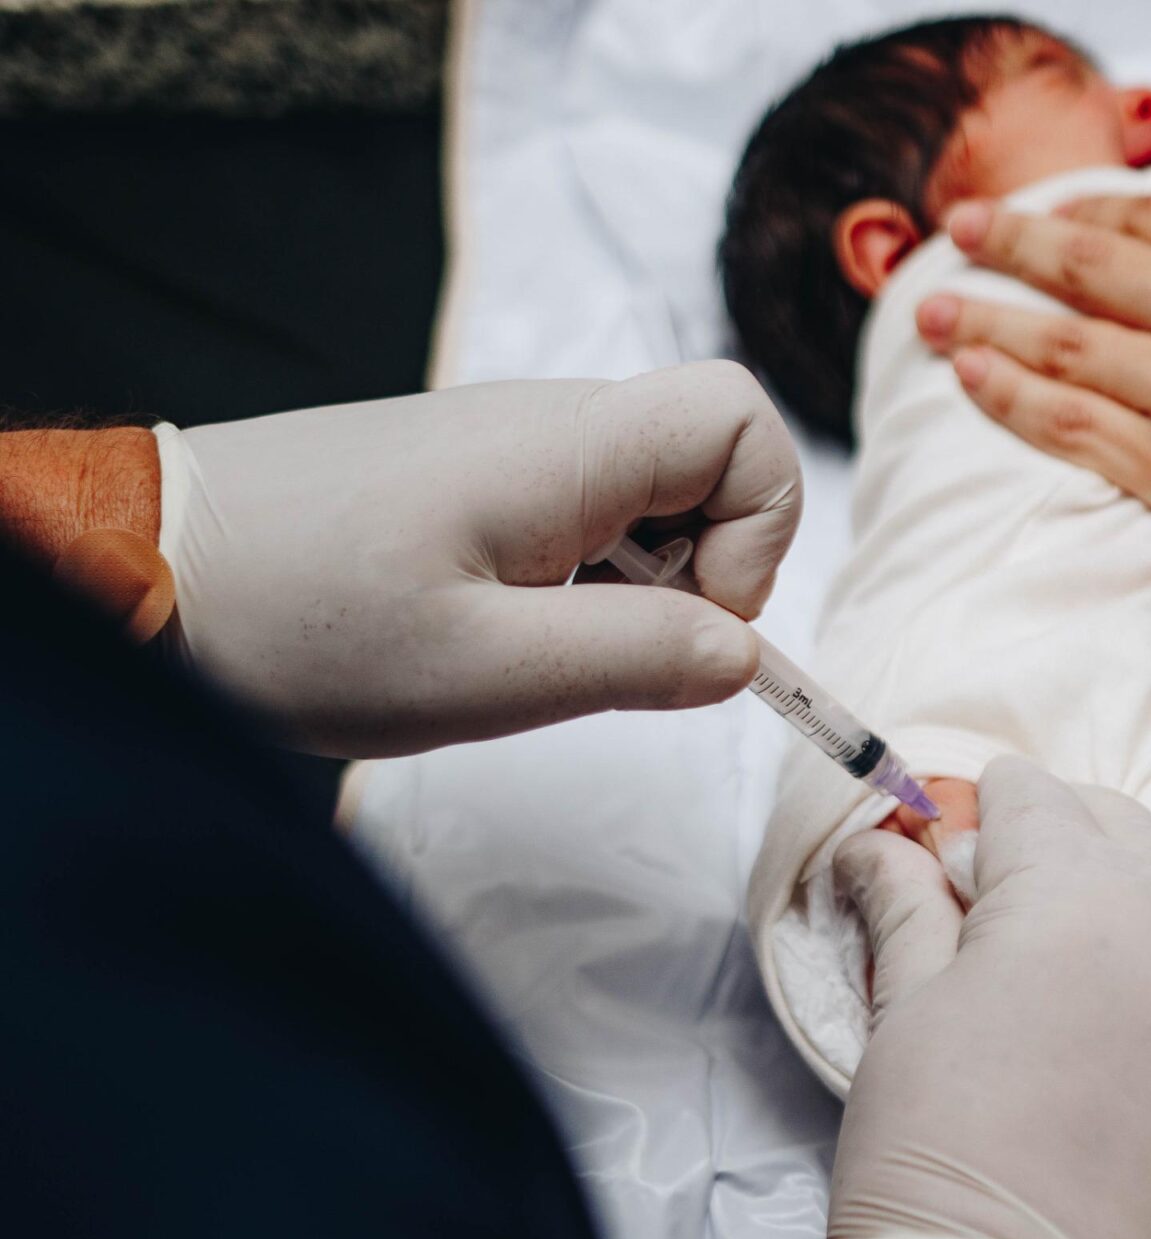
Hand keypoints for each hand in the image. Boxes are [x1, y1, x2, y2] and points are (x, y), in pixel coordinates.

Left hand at [157, 363, 799, 755]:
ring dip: (639, 586)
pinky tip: (503, 630)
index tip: (699, 620)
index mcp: (567, 448)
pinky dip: (584, 580)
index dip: (762, 524)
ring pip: (647, 495)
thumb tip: (745, 658)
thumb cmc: (304, 622)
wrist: (149, 569)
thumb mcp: (487, 670)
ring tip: (541, 649)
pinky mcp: (472, 475)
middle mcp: (550, 424)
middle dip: (705, 571)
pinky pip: (582, 512)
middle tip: (615, 651)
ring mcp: (509, 445)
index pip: (742, 417)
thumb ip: (638, 659)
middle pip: (707, 460)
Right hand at [823, 758, 1150, 1238]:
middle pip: (1129, 838)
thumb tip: (883, 845)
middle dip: (1073, 848)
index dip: (995, 806)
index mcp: (1070, 897)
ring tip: (1105, 985)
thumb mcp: (904, 1021)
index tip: (977, 822)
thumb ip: (910, 911)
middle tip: (1024, 891)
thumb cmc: (934, 1174)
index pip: (1036, 800)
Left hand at [915, 191, 1150, 641]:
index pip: (1149, 218)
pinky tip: (972, 378)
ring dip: (982, 321)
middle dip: (1009, 243)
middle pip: (1086, 265)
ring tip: (931, 309)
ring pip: (1061, 344)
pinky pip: (1073, 425)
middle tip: (961, 230)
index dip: (1083, 209)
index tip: (1043, 210)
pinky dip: (1012, 397)